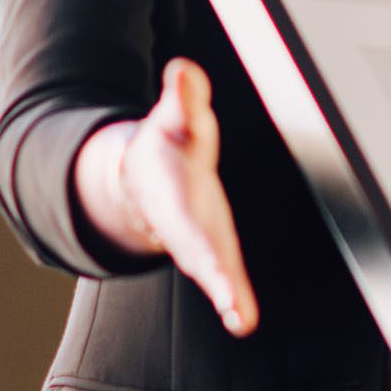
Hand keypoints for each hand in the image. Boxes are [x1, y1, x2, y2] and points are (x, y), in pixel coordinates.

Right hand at [77, 59, 258, 335]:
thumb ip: (184, 99)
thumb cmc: (168, 146)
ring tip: (242, 318)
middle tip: (236, 309)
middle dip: (218, 280)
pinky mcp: (213, 247)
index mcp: (177, 196)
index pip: (193, 222)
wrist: (146, 176)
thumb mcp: (175, 118)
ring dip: (227, 294)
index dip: (205, 244)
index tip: (214, 268)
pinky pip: (223, 273)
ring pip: (214, 271)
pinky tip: (244, 319)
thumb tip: (185, 70)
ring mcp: (201, 241)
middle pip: (203, 255)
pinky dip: (231, 296)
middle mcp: (186, 226)